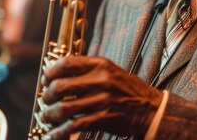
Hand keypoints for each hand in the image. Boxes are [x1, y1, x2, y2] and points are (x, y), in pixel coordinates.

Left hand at [39, 56, 162, 139]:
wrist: (151, 108)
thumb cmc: (126, 90)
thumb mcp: (110, 71)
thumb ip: (87, 70)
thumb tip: (56, 75)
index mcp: (100, 64)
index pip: (66, 63)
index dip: (50, 72)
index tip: (46, 80)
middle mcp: (101, 80)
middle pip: (60, 86)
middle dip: (47, 96)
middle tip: (46, 101)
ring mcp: (103, 100)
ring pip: (64, 108)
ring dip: (49, 115)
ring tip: (46, 117)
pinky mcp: (104, 118)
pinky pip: (74, 126)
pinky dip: (60, 132)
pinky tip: (53, 134)